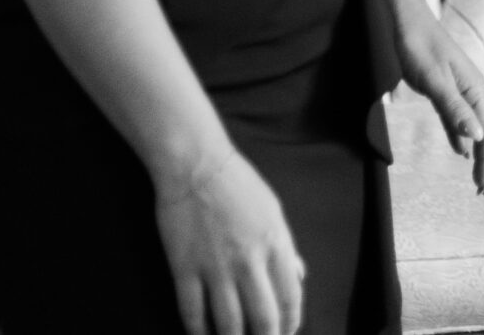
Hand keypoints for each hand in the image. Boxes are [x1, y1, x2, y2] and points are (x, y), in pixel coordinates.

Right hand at [153, 148, 304, 334]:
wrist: (196, 166)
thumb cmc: (238, 185)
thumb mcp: (274, 211)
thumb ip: (286, 248)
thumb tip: (299, 277)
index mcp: (276, 245)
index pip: (291, 299)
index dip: (290, 324)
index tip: (287, 334)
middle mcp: (249, 261)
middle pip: (262, 319)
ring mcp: (215, 268)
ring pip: (228, 324)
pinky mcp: (184, 269)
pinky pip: (192, 312)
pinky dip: (199, 332)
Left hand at [398, 10, 483, 201]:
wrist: (409, 24)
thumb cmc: (420, 49)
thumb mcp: (435, 82)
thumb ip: (454, 110)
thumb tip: (476, 139)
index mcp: (475, 91)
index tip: (483, 187)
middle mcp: (473, 93)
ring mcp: (460, 93)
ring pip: (475, 131)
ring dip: (479, 156)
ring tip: (482, 182)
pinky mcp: (447, 93)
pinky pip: (459, 124)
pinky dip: (464, 142)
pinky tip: (463, 154)